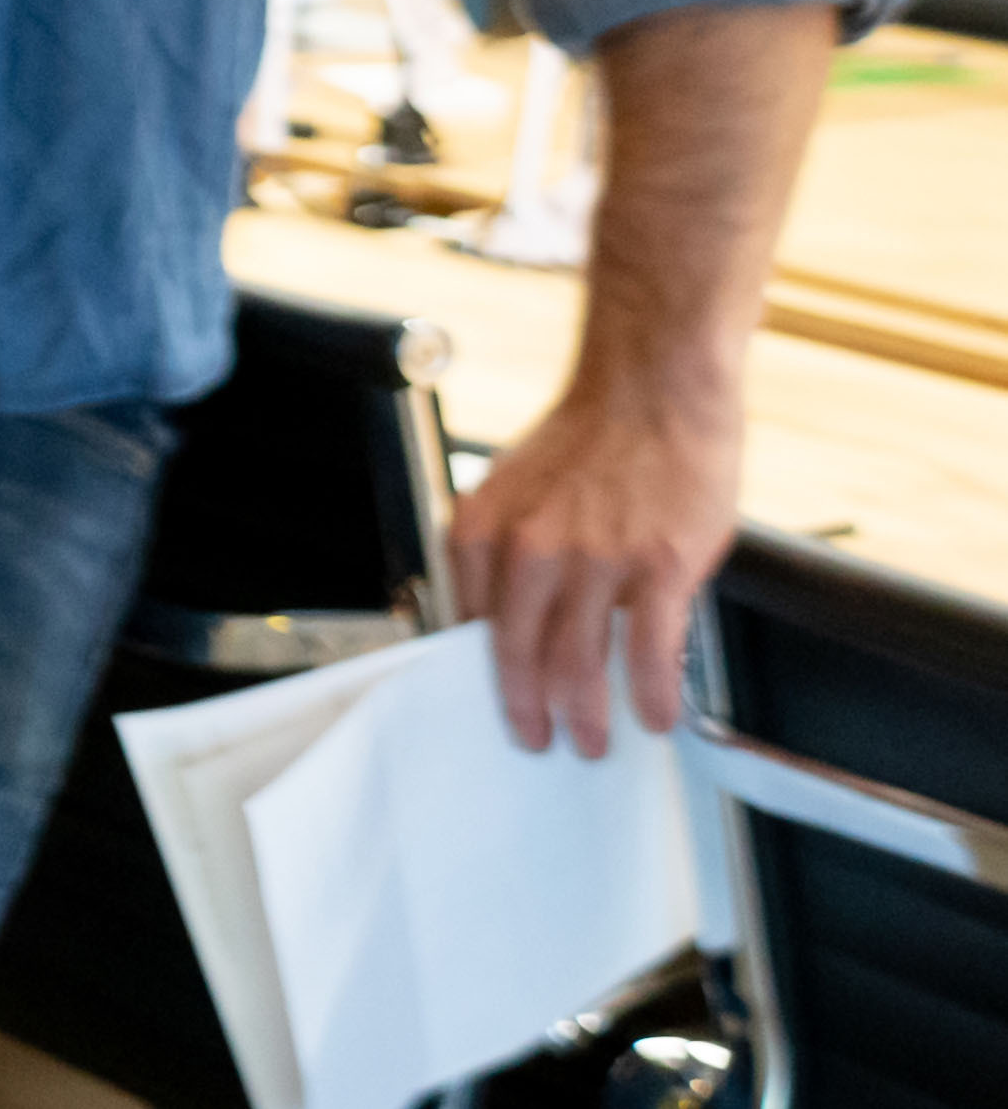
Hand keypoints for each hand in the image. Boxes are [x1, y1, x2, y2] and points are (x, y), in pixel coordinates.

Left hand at [447, 369, 739, 755]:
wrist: (653, 388)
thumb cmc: (589, 440)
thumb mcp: (514, 490)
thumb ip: (504, 553)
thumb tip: (502, 621)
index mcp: (483, 530)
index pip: (472, 625)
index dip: (486, 677)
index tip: (501, 707)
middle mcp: (530, 548)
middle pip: (519, 655)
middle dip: (529, 710)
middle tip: (540, 742)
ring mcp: (596, 559)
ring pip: (579, 662)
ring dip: (586, 714)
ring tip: (593, 743)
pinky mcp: (658, 564)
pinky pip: (650, 649)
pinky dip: (651, 692)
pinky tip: (656, 717)